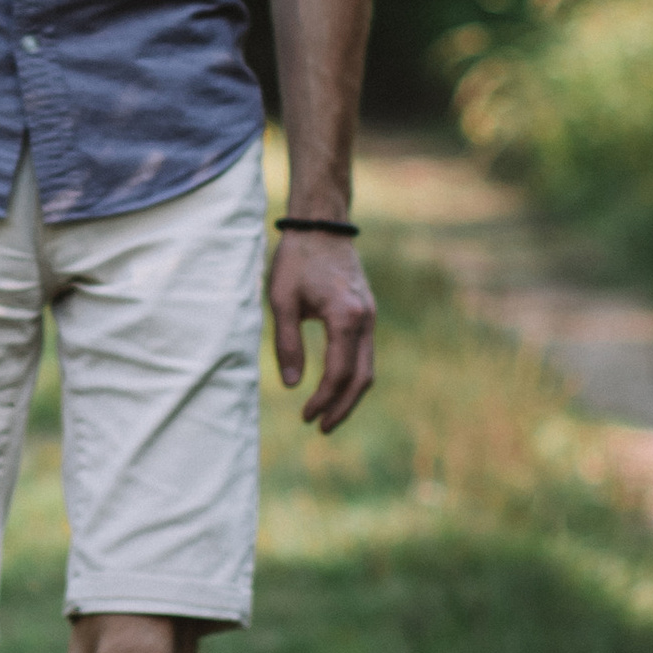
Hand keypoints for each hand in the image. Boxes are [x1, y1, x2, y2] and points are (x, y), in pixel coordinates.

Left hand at [269, 232, 375, 432]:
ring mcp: (371, 317)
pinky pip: (365, 353)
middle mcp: (366, 320)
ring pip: (368, 368)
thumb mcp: (281, 301)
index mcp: (346, 318)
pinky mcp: (367, 313)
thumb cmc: (296, 260)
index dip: (323, 399)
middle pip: (361, 378)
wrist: (321, 226)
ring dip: (349, 395)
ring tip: (328, 414)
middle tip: (321, 427)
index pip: (339, 373)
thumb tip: (293, 385)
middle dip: (342, 407)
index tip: (305, 416)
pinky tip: (335, 385)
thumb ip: (287, 344)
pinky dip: (353, 375)